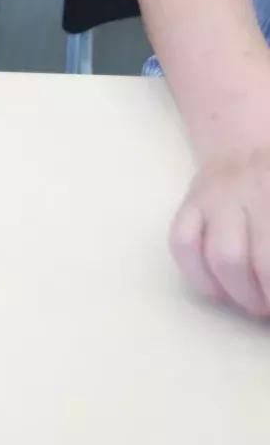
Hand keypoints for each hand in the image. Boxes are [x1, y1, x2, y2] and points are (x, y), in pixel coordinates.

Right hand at [170, 150, 269, 316]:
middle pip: (259, 261)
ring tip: (254, 302)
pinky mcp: (189, 201)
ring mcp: (215, 194)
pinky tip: (218, 290)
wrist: (245, 142)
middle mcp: (251, 189)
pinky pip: (182, 243)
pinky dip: (198, 277)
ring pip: (221, 257)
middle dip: (266, 296)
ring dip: (239, 293)